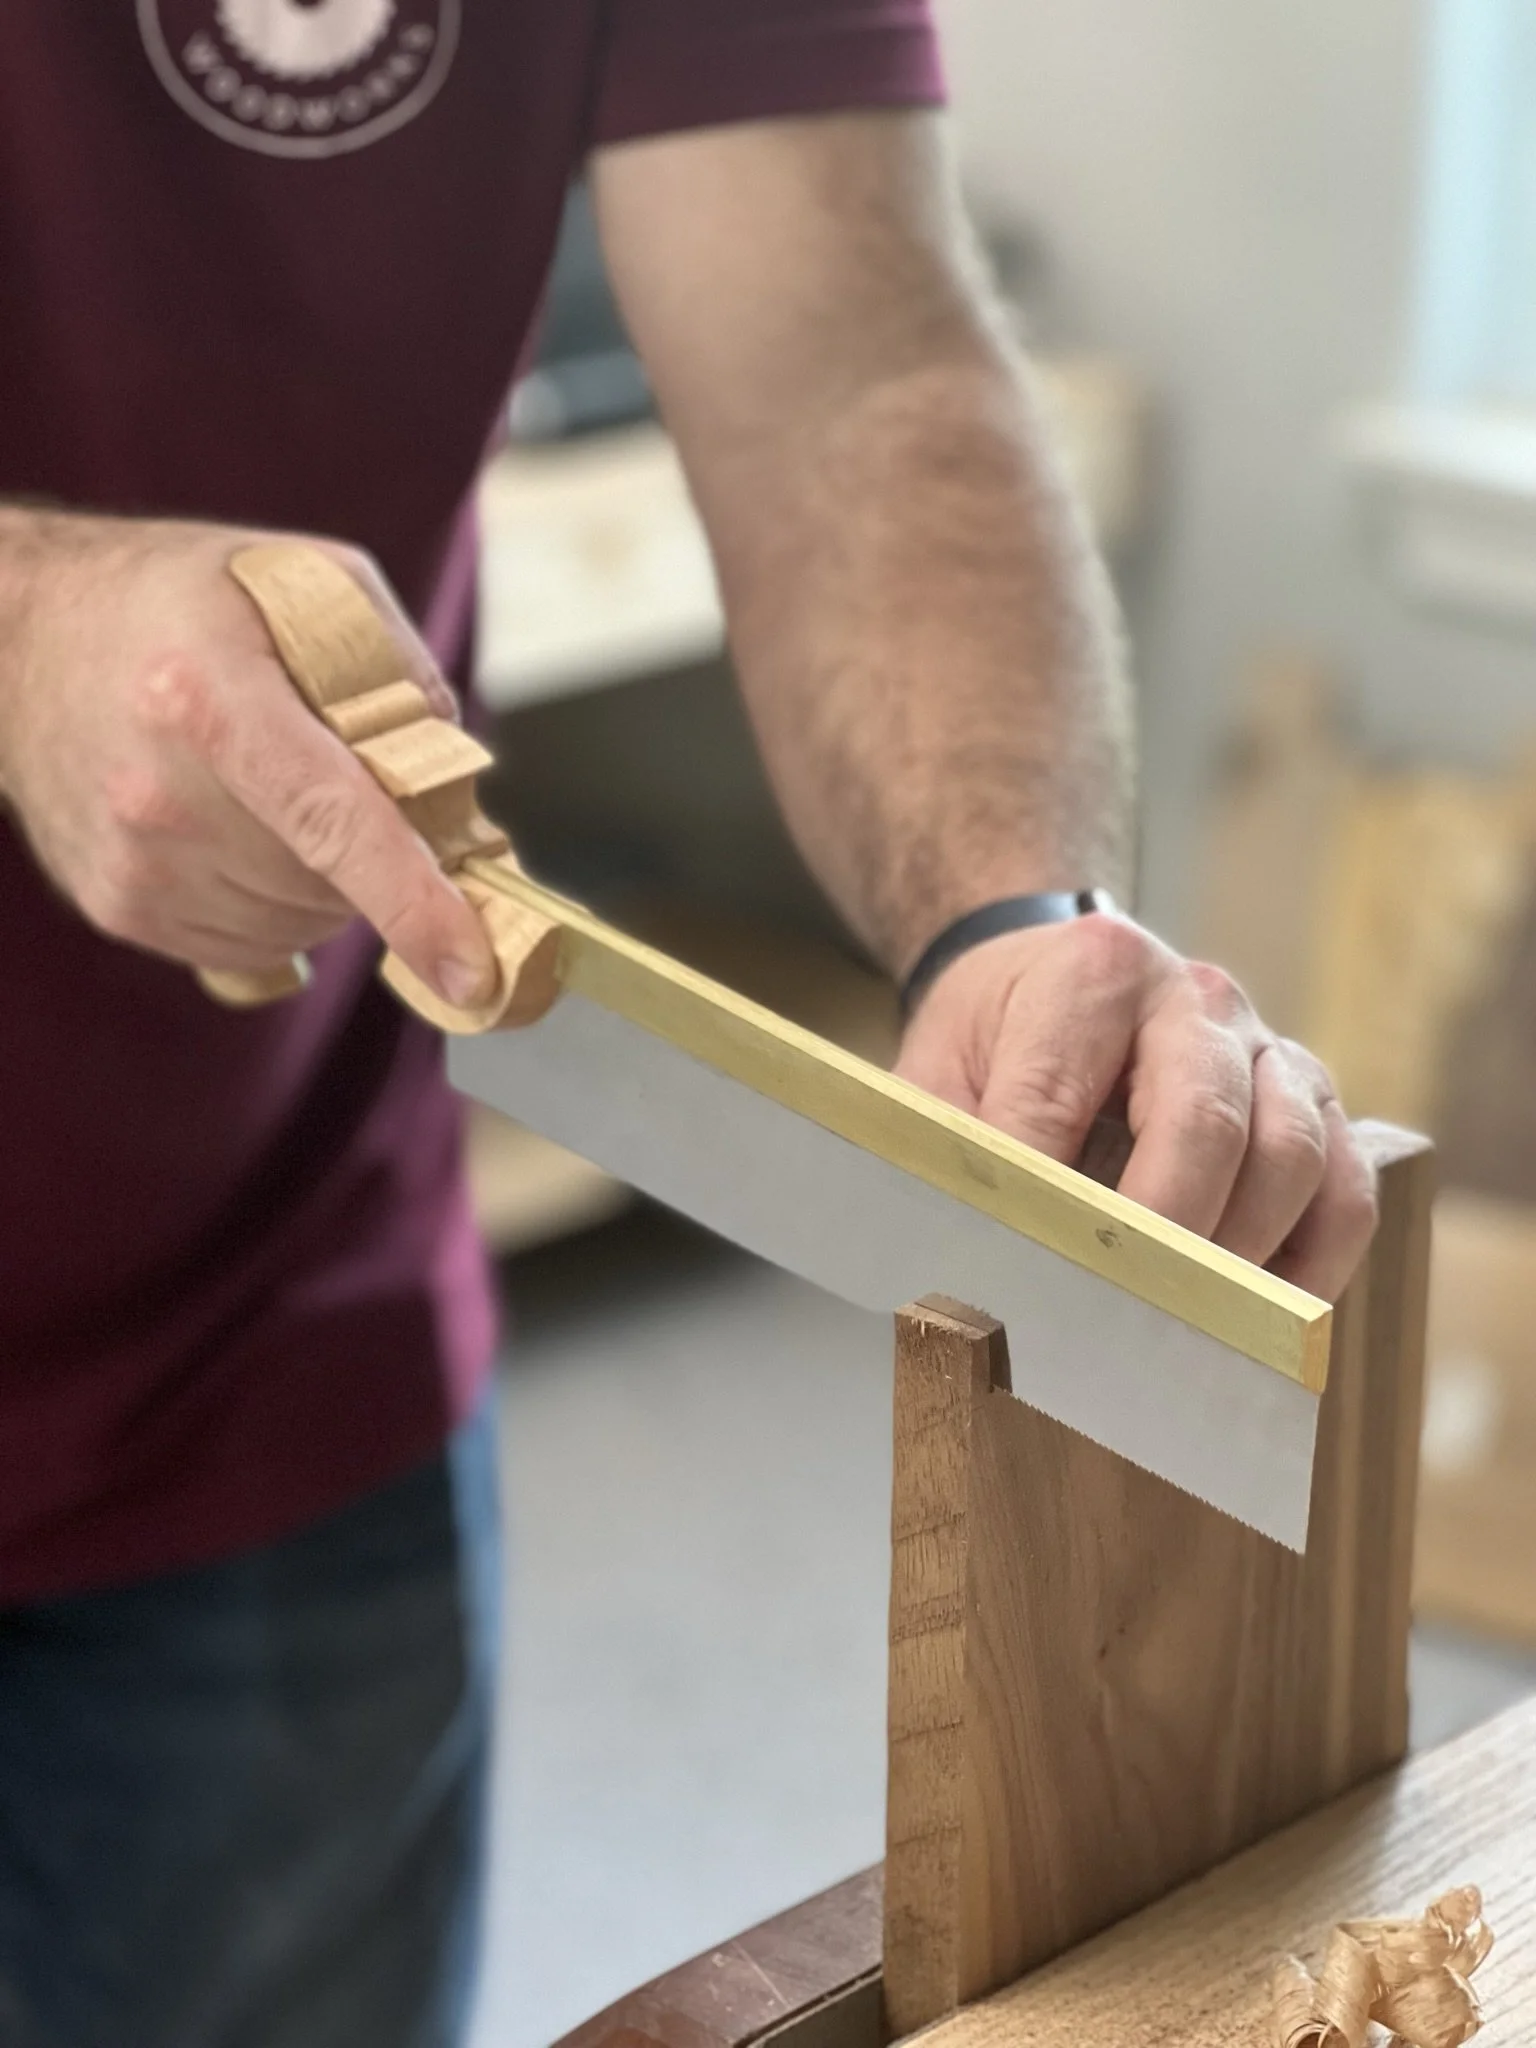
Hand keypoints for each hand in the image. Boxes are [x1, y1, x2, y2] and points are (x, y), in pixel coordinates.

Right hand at [0, 512, 495, 1002]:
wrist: (24, 637)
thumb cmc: (181, 602)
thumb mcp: (304, 581)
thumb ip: (398, 671)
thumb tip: (453, 780)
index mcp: (210, 698)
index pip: (332, 819)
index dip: (413, 900)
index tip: (473, 967)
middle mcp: (159, 793)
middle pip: (332, 881)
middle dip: (376, 849)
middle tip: (344, 774)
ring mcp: (134, 862)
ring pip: (300, 924)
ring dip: (325, 879)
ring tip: (276, 792)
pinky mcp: (119, 906)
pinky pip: (251, 942)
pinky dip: (277, 902)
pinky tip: (241, 829)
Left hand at [895, 910, 1375, 1300]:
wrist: (1044, 976)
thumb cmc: (994, 1038)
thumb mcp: (939, 1073)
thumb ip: (946, 1153)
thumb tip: (967, 1263)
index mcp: (1093, 972)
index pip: (1060, 1097)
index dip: (1037, 1197)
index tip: (1020, 1276)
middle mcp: (1197, 997)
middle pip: (1205, 1121)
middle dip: (1163, 1234)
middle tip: (1121, 1317)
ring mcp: (1267, 1048)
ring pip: (1291, 1156)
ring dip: (1242, 1256)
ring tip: (1186, 1329)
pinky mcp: (1315, 1102)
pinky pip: (1346, 1192)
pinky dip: (1314, 1267)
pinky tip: (1261, 1323)